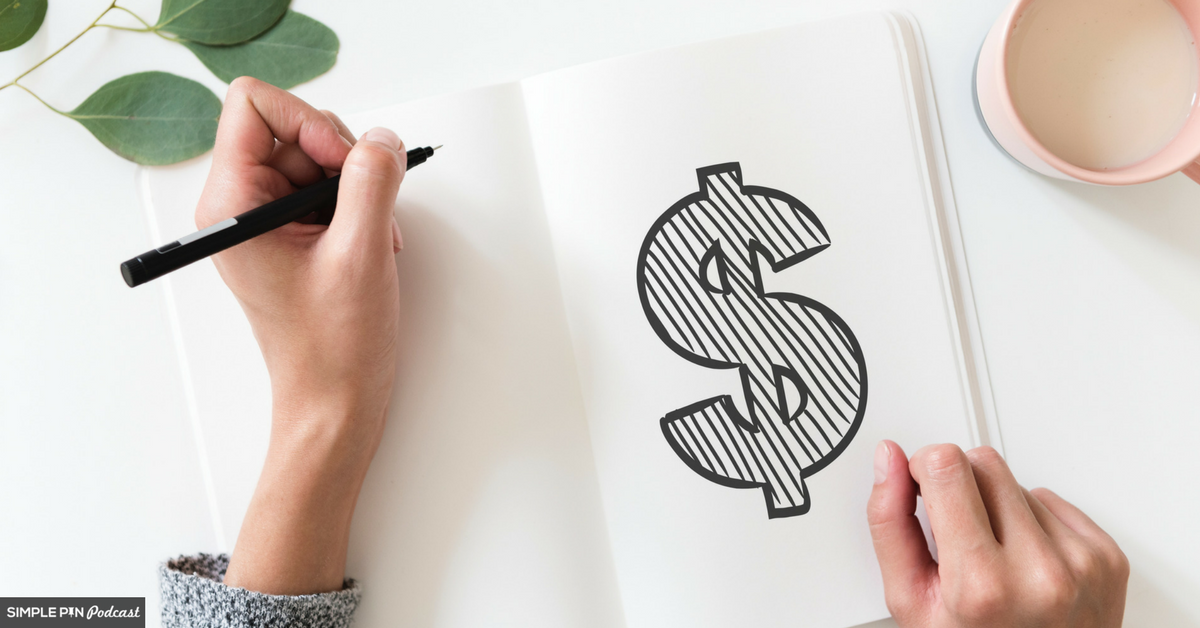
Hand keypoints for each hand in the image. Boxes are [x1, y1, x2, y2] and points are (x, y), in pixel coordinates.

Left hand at [194, 77, 405, 593]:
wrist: (335, 403)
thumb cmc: (331, 348)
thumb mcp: (360, 253)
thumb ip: (372, 182)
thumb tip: (382, 138)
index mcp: (231, 205)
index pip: (254, 106)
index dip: (308, 120)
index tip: (343, 161)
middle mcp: (241, 206)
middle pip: (294, 127)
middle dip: (343, 157)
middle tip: (365, 205)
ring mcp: (267, 220)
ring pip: (319, 156)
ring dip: (359, 186)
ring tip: (372, 236)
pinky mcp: (293, 234)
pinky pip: (330, 188)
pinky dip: (360, 205)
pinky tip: (372, 242)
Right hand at [867, 442, 1128, 626]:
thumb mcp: (910, 600)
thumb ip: (890, 523)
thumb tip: (889, 462)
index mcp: (981, 584)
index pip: (945, 466)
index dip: (923, 471)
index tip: (920, 491)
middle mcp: (1039, 571)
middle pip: (983, 463)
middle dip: (959, 486)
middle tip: (956, 535)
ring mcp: (1080, 563)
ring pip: (1018, 481)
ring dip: (998, 508)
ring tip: (993, 556)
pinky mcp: (1107, 557)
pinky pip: (1054, 500)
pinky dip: (1033, 522)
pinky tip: (1024, 560)